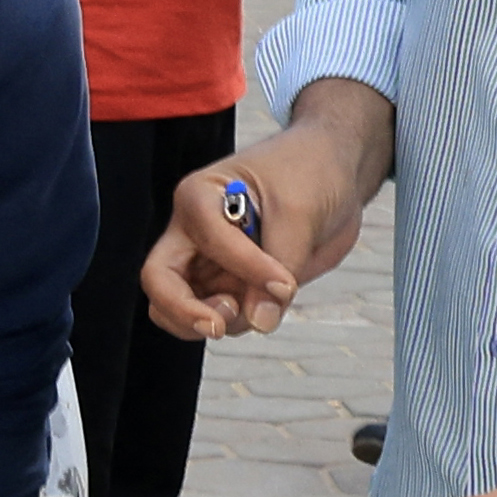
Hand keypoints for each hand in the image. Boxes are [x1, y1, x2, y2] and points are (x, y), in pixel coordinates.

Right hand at [138, 117, 369, 343]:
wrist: (335, 172)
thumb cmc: (310, 171)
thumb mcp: (301, 212)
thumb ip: (280, 264)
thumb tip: (260, 321)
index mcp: (199, 198)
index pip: (205, 242)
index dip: (245, 266)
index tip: (284, 283)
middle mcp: (193, 234)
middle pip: (161, 284)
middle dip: (186, 312)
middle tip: (222, 325)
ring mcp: (208, 263)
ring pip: (181, 309)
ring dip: (221, 321)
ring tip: (263, 308)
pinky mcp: (228, 284)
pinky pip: (217, 316)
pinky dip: (239, 323)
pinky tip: (268, 306)